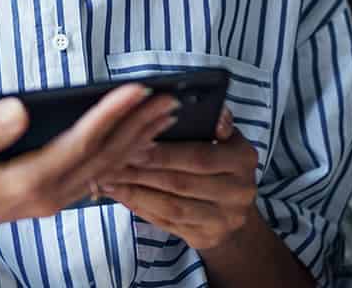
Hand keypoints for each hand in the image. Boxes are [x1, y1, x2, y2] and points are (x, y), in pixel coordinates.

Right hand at [0, 83, 180, 248]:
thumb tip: (20, 108)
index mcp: (28, 180)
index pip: (82, 142)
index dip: (112, 113)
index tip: (137, 88)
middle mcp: (49, 194)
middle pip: (106, 155)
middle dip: (139, 124)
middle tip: (170, 97)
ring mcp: (53, 200)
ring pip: (107, 167)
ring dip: (138, 139)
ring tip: (163, 115)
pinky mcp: (51, 199)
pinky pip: (97, 177)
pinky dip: (122, 156)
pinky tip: (134, 144)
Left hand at [98, 107, 259, 249]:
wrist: (233, 205)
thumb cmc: (217, 157)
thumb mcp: (222, 134)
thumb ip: (211, 120)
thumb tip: (211, 113)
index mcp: (243, 159)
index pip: (199, 156)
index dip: (164, 152)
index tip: (132, 143)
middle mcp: (239, 192)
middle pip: (182, 183)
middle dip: (142, 171)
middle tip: (110, 160)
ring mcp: (225, 220)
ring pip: (172, 207)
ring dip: (135, 191)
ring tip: (107, 177)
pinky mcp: (208, 238)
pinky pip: (168, 223)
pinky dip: (140, 207)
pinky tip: (119, 194)